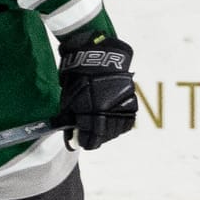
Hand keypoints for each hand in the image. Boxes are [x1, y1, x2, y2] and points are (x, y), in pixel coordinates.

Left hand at [57, 32, 136, 150]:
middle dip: (96, 137)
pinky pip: (128, 119)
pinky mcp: (132, 99)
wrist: (96, 57)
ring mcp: (122, 105)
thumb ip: (72, 122)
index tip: (82, 142)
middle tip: (90, 134)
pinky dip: (120, 122)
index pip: (92, 140)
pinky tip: (113, 120)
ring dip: (109, 131)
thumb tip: (74, 138)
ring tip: (101, 126)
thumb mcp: (68, 103)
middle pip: (106, 137)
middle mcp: (110, 111)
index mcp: (92, 113)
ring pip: (118, 129)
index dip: (85, 142)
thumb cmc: (77, 79)